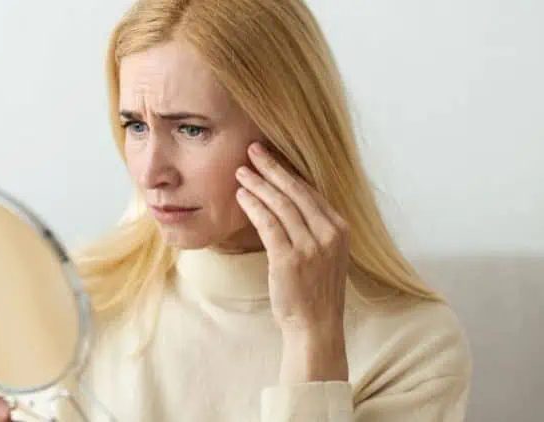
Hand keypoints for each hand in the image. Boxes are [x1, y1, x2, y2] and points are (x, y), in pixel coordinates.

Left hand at [235, 142, 349, 381]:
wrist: (316, 325)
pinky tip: (241, 195)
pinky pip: (268, 224)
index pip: (310, 191)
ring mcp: (311, 246)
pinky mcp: (290, 259)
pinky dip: (253, 206)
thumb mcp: (326, 254)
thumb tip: (289, 201)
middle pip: (295, 190)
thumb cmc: (316, 290)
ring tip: (241, 171)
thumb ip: (314, 227)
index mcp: (340, 229)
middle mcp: (329, 234)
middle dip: (271, 167)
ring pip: (280, 204)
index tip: (271, 156)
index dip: (288, 171)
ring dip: (258, 183)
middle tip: (252, 149)